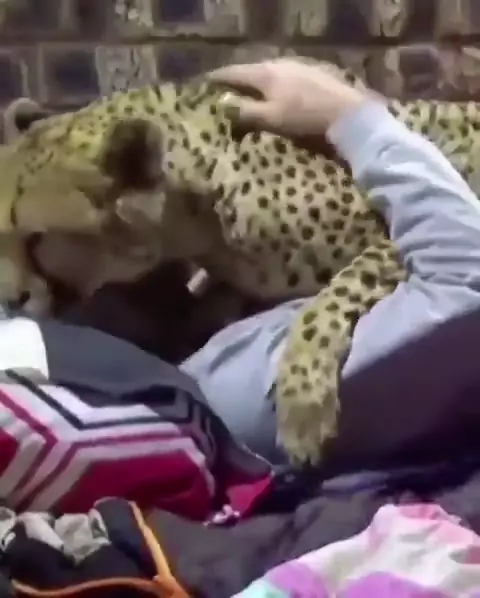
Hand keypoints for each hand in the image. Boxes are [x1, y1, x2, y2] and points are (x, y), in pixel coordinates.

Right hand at [208, 58, 367, 136]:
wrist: (346, 113)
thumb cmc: (303, 117)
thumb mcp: (270, 118)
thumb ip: (245, 111)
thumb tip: (223, 104)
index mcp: (264, 73)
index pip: (234, 72)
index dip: (218, 78)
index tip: (204, 82)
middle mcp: (279, 63)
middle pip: (252, 70)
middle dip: (238, 80)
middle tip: (226, 90)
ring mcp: (298, 66)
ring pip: (270, 72)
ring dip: (258, 82)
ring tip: (251, 94)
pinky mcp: (313, 73)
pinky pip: (285, 76)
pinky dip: (275, 85)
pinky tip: (278, 95)